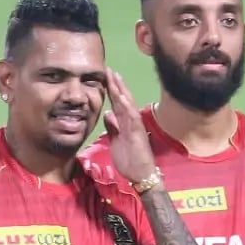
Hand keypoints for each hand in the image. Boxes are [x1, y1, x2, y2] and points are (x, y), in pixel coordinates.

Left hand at [102, 68, 156, 184]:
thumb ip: (112, 127)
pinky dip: (127, 106)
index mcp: (125, 123)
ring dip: (121, 90)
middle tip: (109, 70)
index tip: (104, 77)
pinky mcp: (137, 133)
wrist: (140, 174)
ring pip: (127, 104)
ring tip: (115, 77)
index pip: (117, 103)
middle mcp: (130, 121)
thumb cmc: (129, 159)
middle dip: (116, 84)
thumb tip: (107, 113)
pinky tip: (121, 97)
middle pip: (122, 99)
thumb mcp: (115, 141)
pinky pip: (132, 117)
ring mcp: (135, 125)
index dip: (111, 90)